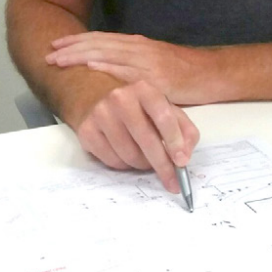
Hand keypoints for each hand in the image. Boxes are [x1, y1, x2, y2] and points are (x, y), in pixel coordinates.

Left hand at [46, 31, 214, 104]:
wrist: (210, 73)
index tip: (55, 44)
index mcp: (135, 44)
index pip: (100, 39)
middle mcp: (138, 48)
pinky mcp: (155, 77)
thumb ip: (131, 63)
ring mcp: (146, 61)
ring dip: (80, 56)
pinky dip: (107, 67)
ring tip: (59, 60)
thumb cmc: (182, 71)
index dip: (76, 41)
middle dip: (71, 48)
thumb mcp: (152, 63)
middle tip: (48, 53)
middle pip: (97, 44)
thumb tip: (107, 69)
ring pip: (107, 54)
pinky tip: (91, 67)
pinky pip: (127, 71)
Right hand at [73, 79, 199, 192]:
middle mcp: (120, 98)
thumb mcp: (166, 109)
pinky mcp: (86, 130)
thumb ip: (184, 130)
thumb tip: (184, 156)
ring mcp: (100, 113)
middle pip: (146, 140)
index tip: (182, 162)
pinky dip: (123, 165)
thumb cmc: (138, 108)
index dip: (175, 142)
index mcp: (144, 90)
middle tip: (172, 181)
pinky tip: (125, 154)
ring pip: (129, 155)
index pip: (164, 117)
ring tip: (144, 158)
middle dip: (162, 165)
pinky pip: (111, 161)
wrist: (96, 96)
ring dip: (142, 165)